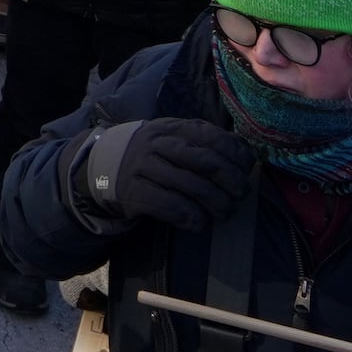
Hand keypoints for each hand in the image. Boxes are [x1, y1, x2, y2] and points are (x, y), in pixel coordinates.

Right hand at [82, 118, 250, 228]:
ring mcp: (144, 167)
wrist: (104, 165)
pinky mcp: (134, 192)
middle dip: (232, 181)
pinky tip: (200, 223)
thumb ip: (206, 142)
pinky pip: (170, 206)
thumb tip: (247, 155)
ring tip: (226, 212)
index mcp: (174, 127)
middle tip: (241, 195)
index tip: (247, 169)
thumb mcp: (175, 138)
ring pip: (191, 186)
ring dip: (217, 204)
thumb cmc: (154, 154)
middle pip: (206, 162)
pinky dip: (191, 218)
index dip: (237, 155)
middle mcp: (158, 144)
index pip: (213, 137)